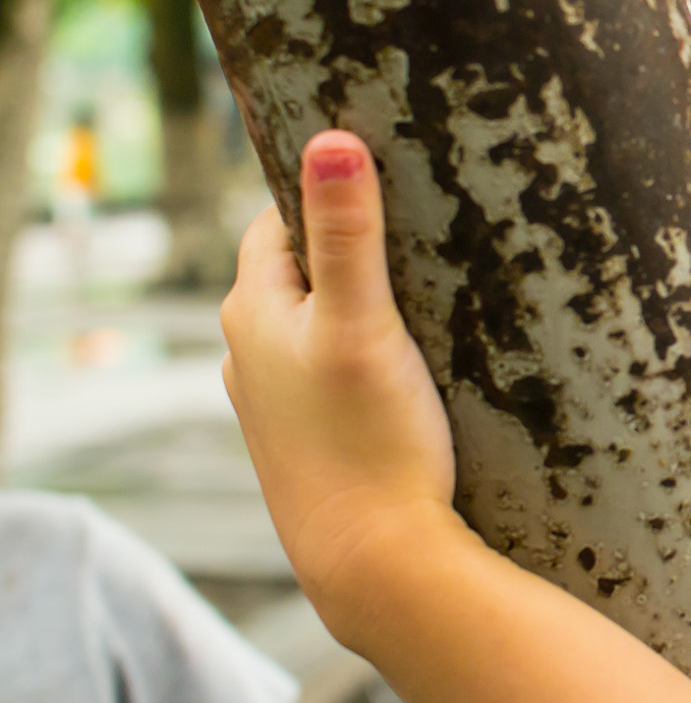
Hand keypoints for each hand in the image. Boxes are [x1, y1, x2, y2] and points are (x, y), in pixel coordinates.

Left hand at [221, 131, 456, 618]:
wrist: (373, 563)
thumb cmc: (369, 442)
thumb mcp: (364, 323)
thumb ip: (347, 233)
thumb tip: (332, 140)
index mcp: (251, 311)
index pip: (274, 219)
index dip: (323, 192)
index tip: (382, 174)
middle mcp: (249, 354)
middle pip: (300, 271)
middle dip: (351, 245)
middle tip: (422, 226)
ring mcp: (277, 402)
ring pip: (318, 324)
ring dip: (361, 303)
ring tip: (429, 293)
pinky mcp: (311, 440)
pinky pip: (334, 371)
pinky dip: (366, 354)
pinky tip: (414, 365)